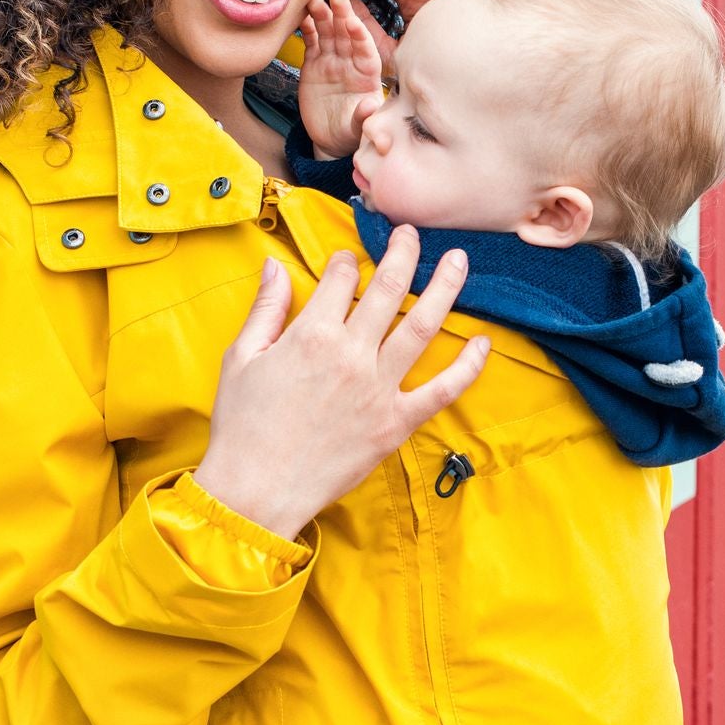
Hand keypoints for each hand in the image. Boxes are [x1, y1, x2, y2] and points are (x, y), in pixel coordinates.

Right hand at [194, 230, 488, 539]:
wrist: (256, 489)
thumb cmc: (242, 426)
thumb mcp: (241, 358)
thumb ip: (266, 308)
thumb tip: (276, 265)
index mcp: (311, 334)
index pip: (341, 278)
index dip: (347, 260)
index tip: (350, 259)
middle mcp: (351, 355)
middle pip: (389, 288)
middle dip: (403, 252)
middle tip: (411, 234)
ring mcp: (379, 389)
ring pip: (422, 325)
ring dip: (444, 287)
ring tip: (458, 261)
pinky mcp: (396, 423)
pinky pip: (443, 390)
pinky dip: (467, 367)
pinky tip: (483, 343)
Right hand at [299, 0, 385, 158]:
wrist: (330, 140)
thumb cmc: (350, 133)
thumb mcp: (358, 129)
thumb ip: (364, 117)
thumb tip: (371, 106)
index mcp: (367, 75)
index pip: (365, 50)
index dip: (359, 35)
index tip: (353, 22)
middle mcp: (350, 63)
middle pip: (346, 34)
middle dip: (342, 13)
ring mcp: (332, 61)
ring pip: (328, 33)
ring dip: (323, 16)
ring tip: (315, 0)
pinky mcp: (314, 64)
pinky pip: (312, 41)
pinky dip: (307, 28)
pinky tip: (302, 14)